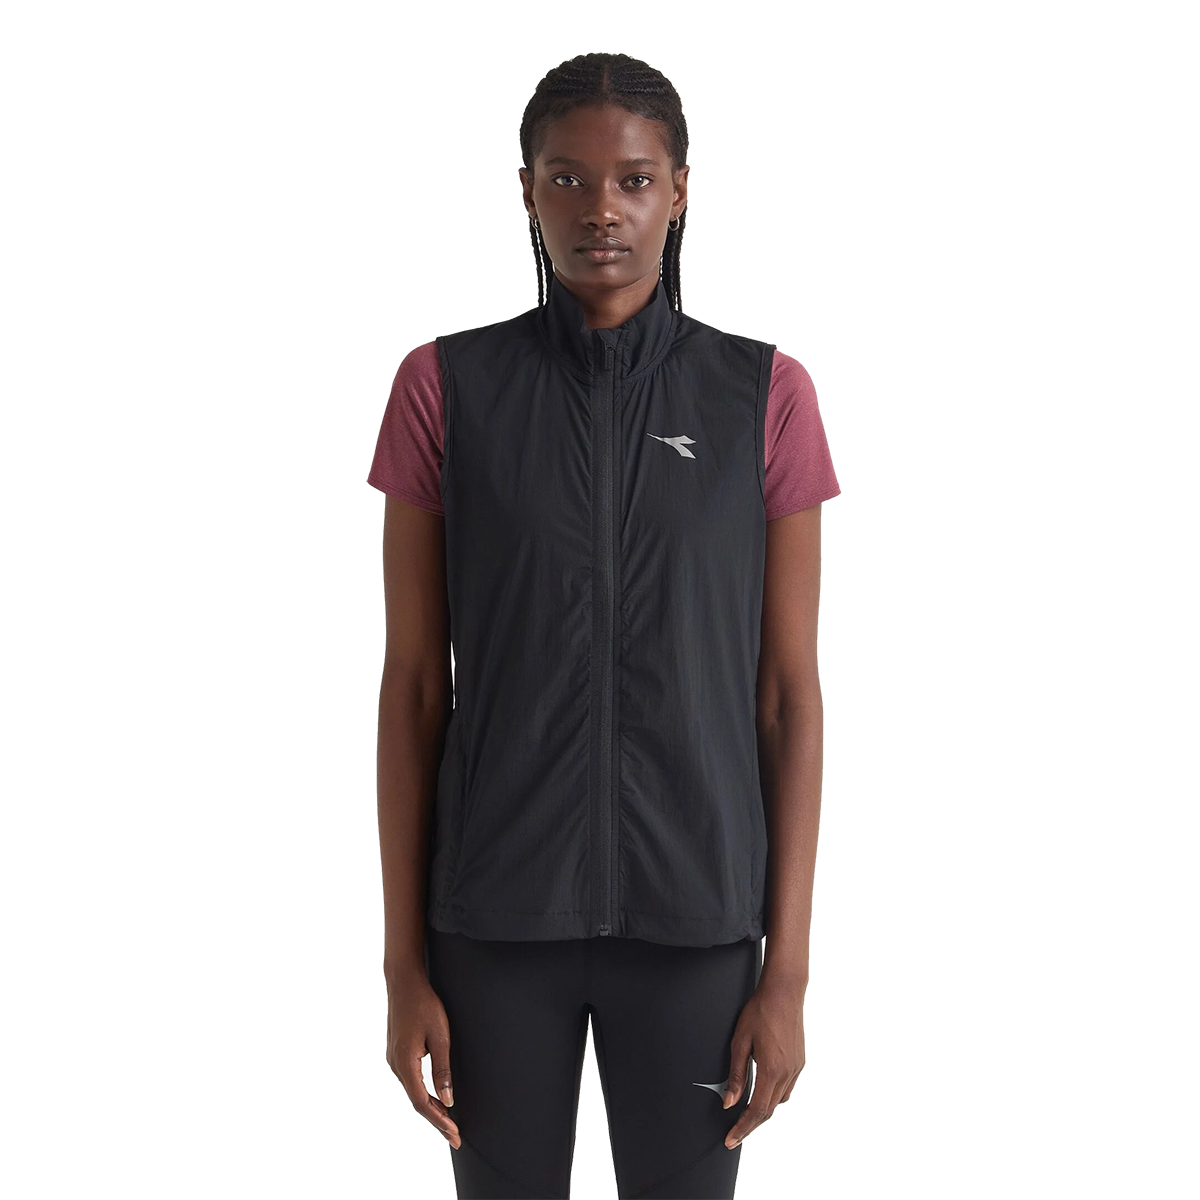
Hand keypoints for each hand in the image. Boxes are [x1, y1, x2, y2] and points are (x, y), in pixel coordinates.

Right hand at [386, 975, 460, 1149]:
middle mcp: (396, 1066)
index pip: (423, 1103)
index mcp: (405, 1064)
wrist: (405, 983)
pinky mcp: (399, 1054)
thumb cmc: (424, 1005)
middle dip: (437, 1120)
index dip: (440, 1120)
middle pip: (417, 1102)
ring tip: (449, 1122)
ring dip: (431, 1108)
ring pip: (414, 1093)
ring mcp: (395, 1060)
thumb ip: (443, 1069)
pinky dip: (425, 1094)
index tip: (455, 1135)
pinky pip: (412, 1081)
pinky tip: (436, 1098)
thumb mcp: (440, 1036)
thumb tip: (449, 1099)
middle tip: (455, 1137)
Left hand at [722, 972, 805, 1148]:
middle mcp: (787, 1073)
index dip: (742, 1128)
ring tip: (745, 1117)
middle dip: (750, 1125)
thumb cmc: (760, 1011)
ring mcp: (796, 1068)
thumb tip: (729, 1101)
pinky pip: (786, 1089)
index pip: (756, 1111)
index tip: (730, 1140)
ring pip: (778, 1102)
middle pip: (767, 1110)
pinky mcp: (799, 1062)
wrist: (784, 992)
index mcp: (771, 1070)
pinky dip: (773, 1097)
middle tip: (734, 1134)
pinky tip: (762, 1094)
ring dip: (762, 1112)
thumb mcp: (740, 1042)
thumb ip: (735, 1075)